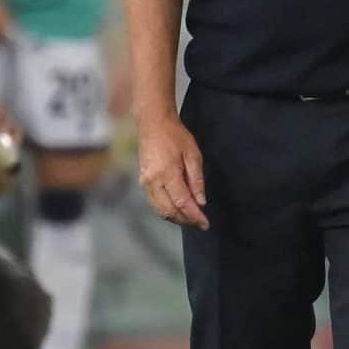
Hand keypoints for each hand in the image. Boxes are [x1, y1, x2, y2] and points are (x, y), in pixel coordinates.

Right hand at [137, 112, 208, 229]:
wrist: (152, 124)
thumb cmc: (175, 136)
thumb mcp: (193, 155)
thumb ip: (197, 180)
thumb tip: (201, 202)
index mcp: (167, 173)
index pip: (182, 202)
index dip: (195, 216)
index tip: (205, 224)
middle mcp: (153, 182)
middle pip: (169, 211)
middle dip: (186, 220)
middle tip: (200, 223)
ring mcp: (145, 183)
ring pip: (160, 210)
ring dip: (176, 218)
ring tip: (191, 218)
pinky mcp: (143, 183)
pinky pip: (155, 204)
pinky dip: (167, 210)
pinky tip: (179, 209)